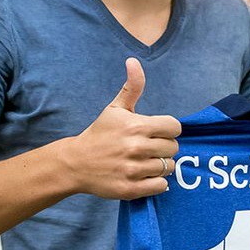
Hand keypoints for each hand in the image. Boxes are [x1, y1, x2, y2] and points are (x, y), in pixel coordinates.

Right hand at [60, 58, 180, 199]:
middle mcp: (136, 147)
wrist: (75, 163)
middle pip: (173, 148)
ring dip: (160, 166)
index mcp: (137, 126)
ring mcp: (133, 169)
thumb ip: (131, 87)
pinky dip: (156, 183)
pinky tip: (143, 175)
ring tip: (145, 162)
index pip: (174, 127)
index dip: (168, 130)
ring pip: (168, 168)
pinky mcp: (130, 189)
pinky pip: (160, 186)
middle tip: (149, 148)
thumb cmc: (100, 133)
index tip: (157, 132)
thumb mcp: (115, 109)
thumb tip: (133, 61)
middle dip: (164, 147)